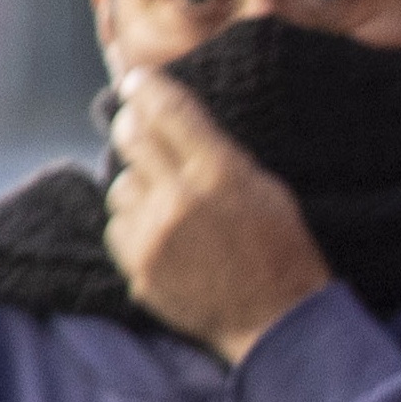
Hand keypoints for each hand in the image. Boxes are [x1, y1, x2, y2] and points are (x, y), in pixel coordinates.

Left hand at [106, 74, 331, 362]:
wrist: (276, 321)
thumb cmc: (283, 251)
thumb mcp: (268, 190)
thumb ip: (220, 156)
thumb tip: (176, 125)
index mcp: (222, 174)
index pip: (170, 112)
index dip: (148, 89)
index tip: (138, 80)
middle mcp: (180, 199)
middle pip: (132, 139)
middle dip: (134, 128)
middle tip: (141, 128)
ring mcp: (154, 235)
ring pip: (121, 186)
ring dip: (139, 188)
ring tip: (170, 207)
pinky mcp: (138, 266)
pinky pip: (117, 228)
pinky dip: (134, 227)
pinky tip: (164, 239)